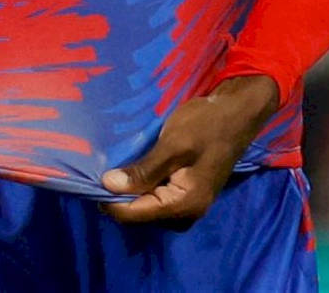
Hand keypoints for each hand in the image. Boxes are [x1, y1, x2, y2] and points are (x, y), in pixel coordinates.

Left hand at [101, 74, 280, 224]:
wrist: (237, 114)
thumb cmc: (206, 126)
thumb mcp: (173, 145)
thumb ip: (143, 170)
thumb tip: (108, 186)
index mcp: (184, 205)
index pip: (134, 214)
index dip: (109, 200)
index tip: (92, 179)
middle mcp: (186, 213)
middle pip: (140, 213)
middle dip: (120, 194)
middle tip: (102, 167)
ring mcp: (188, 205)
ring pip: (147, 205)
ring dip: (131, 188)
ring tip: (116, 164)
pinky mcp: (187, 193)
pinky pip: (157, 197)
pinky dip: (143, 184)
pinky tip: (134, 166)